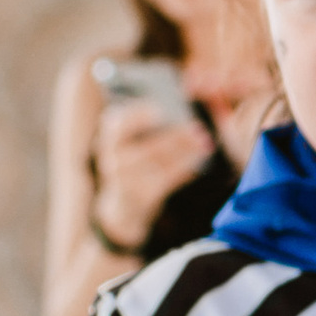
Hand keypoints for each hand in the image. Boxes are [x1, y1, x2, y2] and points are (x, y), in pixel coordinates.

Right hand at [90, 101, 212, 252]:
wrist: (123, 205)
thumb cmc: (133, 160)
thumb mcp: (131, 141)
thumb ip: (145, 125)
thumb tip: (177, 111)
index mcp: (111, 139)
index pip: (118, 124)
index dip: (137, 116)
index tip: (159, 110)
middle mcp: (114, 160)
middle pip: (147, 148)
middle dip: (176, 138)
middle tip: (198, 128)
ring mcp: (127, 181)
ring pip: (161, 164)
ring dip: (186, 152)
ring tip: (204, 142)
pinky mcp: (143, 197)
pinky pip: (167, 180)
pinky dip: (185, 167)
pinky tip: (199, 157)